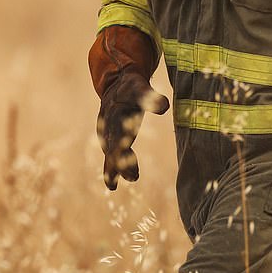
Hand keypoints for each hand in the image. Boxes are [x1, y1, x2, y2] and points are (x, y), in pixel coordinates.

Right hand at [96, 72, 168, 190]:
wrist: (117, 86)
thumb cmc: (131, 89)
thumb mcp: (141, 89)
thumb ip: (151, 98)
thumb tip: (164, 105)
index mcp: (112, 118)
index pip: (116, 140)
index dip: (121, 154)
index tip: (129, 163)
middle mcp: (107, 130)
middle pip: (112, 152)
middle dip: (121, 165)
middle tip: (134, 175)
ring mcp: (108, 136)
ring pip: (111, 157)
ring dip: (120, 169)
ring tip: (134, 176)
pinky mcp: (111, 140)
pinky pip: (109, 158)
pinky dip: (111, 171)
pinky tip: (112, 186)